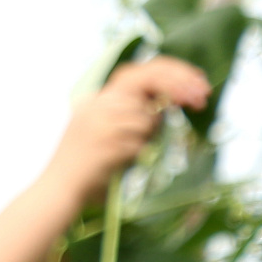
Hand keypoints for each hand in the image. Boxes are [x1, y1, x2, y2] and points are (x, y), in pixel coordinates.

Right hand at [52, 58, 210, 195]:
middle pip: (148, 80)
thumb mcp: (106, 132)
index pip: (141, 72)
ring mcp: (102, 120)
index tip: (198, 82)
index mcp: (100, 99)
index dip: (173, 72)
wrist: (59, 189)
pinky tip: (117, 162)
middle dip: (178, 85)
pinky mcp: (106, 140)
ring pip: (146, 118)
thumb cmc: (87, 169)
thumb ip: (132, 117)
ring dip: (147, 137)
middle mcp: (100, 103)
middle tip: (203, 97)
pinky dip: (136, 153)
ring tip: (122, 152)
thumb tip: (164, 110)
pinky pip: (138, 143)